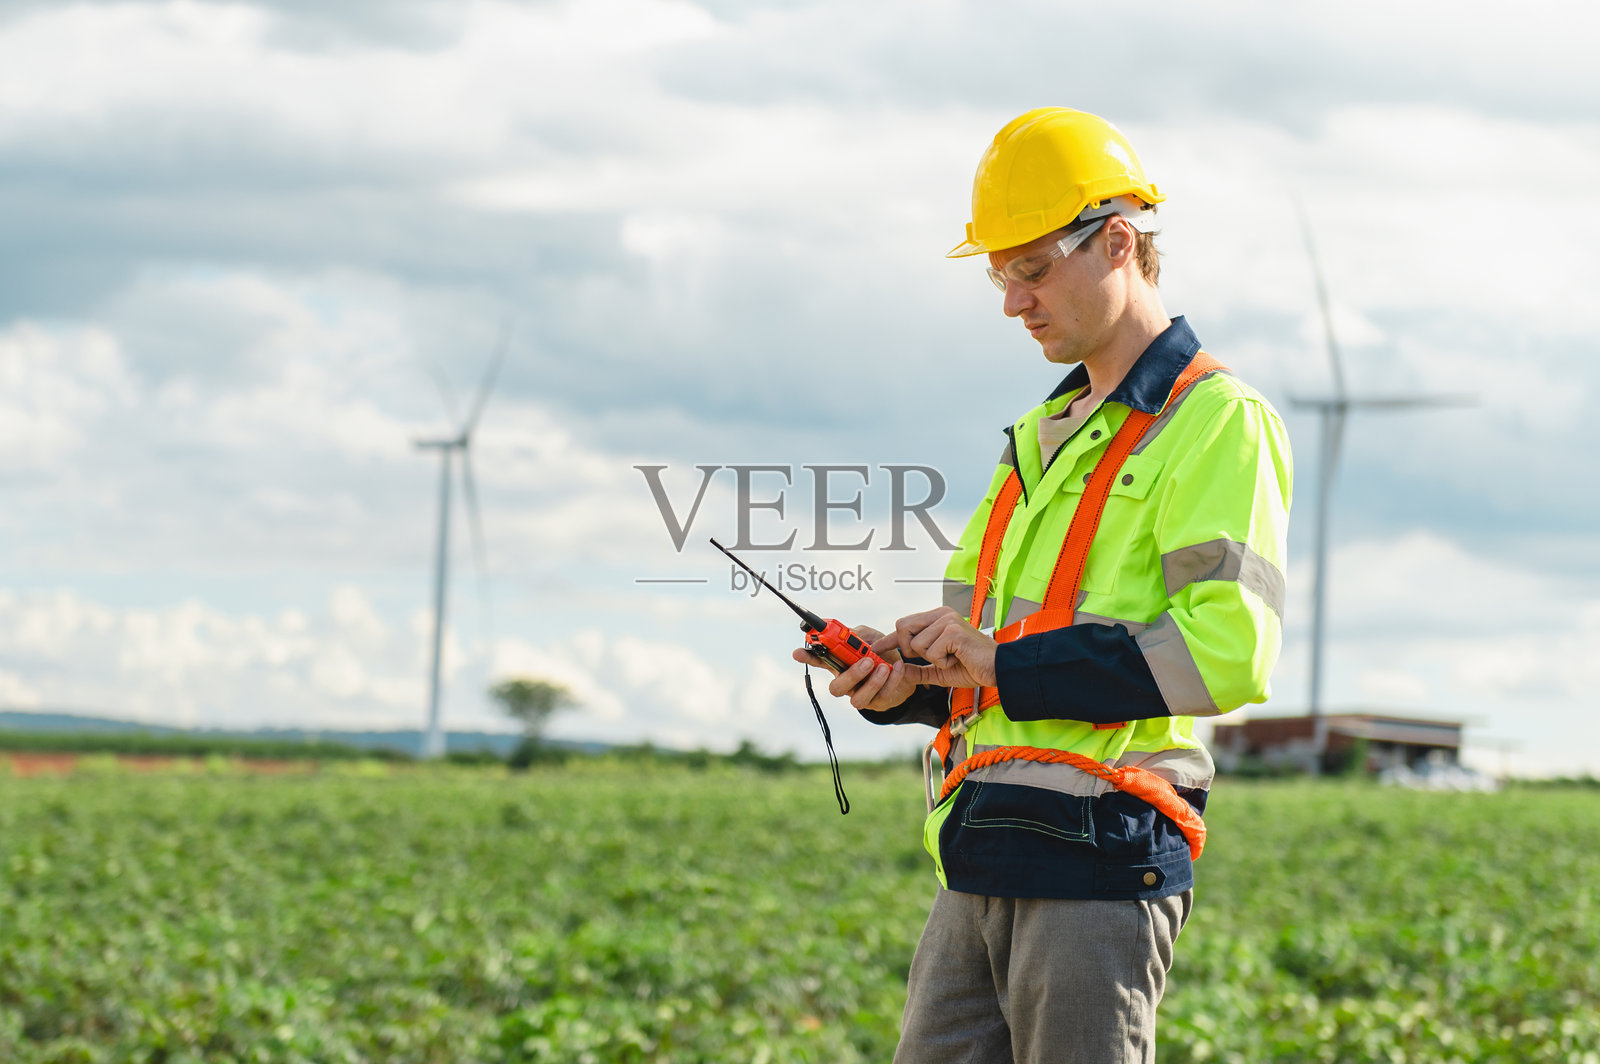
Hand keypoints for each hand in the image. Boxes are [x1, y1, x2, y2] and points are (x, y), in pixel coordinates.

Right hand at [791, 625, 916, 712]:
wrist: (907, 672)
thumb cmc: (883, 653)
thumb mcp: (872, 638)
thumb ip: (860, 635)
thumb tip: (849, 634)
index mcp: (841, 664)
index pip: (819, 661)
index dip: (806, 658)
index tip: (797, 652)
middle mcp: (847, 682)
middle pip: (836, 688)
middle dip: (851, 675)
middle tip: (867, 661)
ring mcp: (861, 695)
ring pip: (857, 700)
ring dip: (872, 682)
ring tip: (884, 666)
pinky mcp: (879, 703)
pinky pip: (882, 696)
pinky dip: (892, 681)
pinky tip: (898, 667)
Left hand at [876, 606, 997, 688]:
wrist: (998, 669)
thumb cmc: (973, 666)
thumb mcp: (940, 669)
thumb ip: (919, 670)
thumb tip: (900, 670)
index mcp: (938, 618)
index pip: (905, 625)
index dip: (889, 639)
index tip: (876, 648)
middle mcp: (941, 615)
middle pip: (903, 628)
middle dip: (910, 649)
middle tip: (933, 656)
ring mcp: (948, 621)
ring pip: (917, 644)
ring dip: (932, 658)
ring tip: (952, 657)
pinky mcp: (953, 632)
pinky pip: (931, 652)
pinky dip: (943, 662)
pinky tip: (958, 659)